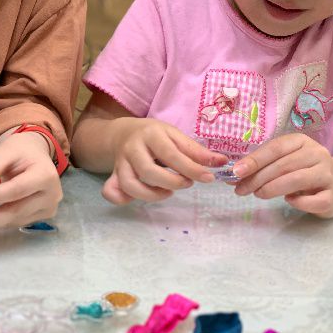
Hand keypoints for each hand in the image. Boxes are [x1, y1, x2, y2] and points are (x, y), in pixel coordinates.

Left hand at [0, 130, 61, 231]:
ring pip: (15, 220)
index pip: (17, 190)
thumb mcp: (5, 151)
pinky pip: (16, 222)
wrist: (35, 155)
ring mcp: (49, 208)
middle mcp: (52, 195)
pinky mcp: (42, 216)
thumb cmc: (20, 150)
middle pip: (17, 211)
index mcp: (46, 175)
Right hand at [102, 119, 225, 204]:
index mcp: (151, 134)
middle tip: (187, 183)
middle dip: (172, 182)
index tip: (208, 177)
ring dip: (152, 195)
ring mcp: (120, 163)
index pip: (171, 154)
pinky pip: (111, 192)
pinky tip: (142, 197)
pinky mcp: (113, 175)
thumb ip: (196, 150)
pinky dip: (123, 199)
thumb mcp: (175, 135)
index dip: (191, 168)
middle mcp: (132, 148)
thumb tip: (222, 162)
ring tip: (169, 192)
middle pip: (149, 172)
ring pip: (130, 184)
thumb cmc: (155, 136)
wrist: (123, 133)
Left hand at [232, 133, 332, 216]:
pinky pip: (315, 201)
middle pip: (283, 165)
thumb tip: (234, 175)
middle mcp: (317, 154)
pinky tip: (289, 201)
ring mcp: (328, 174)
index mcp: (301, 141)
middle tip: (241, 189)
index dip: (255, 160)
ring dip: (273, 188)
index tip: (236, 171)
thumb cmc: (302, 172)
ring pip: (298, 179)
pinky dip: (298, 203)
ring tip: (258, 194)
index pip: (276, 148)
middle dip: (258, 178)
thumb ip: (262, 166)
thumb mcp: (283, 163)